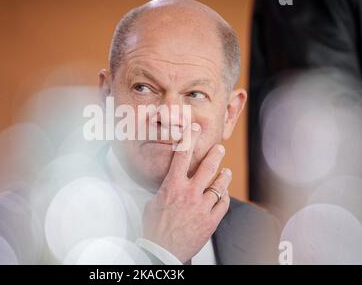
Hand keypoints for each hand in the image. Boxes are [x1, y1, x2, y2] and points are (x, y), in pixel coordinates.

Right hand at [141, 123, 231, 262]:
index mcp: (173, 186)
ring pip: (219, 185)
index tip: (194, 128)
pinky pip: (223, 204)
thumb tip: (170, 185)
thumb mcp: (153, 203)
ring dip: (224, 175)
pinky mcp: (211, 220)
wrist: (161, 250)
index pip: (182, 156)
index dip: (189, 138)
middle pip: (207, 167)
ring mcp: (202, 206)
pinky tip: (224, 194)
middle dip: (215, 154)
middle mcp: (189, 193)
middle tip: (219, 148)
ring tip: (226, 171)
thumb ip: (165, 190)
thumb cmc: (154, 228)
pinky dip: (224, 197)